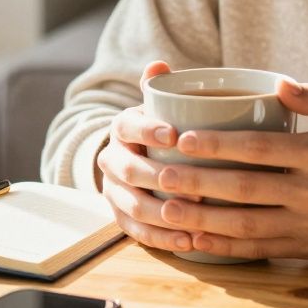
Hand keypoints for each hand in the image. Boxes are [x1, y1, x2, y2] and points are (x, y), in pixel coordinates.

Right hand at [96, 61, 196, 253]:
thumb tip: (159, 64)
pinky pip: (136, 232)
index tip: (175, 135)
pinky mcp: (120, 217)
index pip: (128, 127)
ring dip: (164, 216)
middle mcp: (111, 159)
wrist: (134, 157)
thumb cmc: (160, 129)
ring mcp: (113, 190)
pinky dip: (162, 239)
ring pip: (132, 206)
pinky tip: (188, 243)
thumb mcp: (159, 106)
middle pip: (131, 171)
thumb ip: (161, 87)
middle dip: (162, 180)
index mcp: (122, 128)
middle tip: (196, 187)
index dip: (149, 131)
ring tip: (194, 222)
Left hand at [152, 80, 307, 259]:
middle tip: (160, 174)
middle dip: (199, 183)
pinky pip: (259, 250)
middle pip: (246, 189)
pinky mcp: (306, 248)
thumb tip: (278, 83)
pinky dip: (224, 247)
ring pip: (247, 224)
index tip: (184, 139)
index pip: (261, 149)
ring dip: (203, 219)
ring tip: (166, 209)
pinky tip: (194, 240)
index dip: (220, 145)